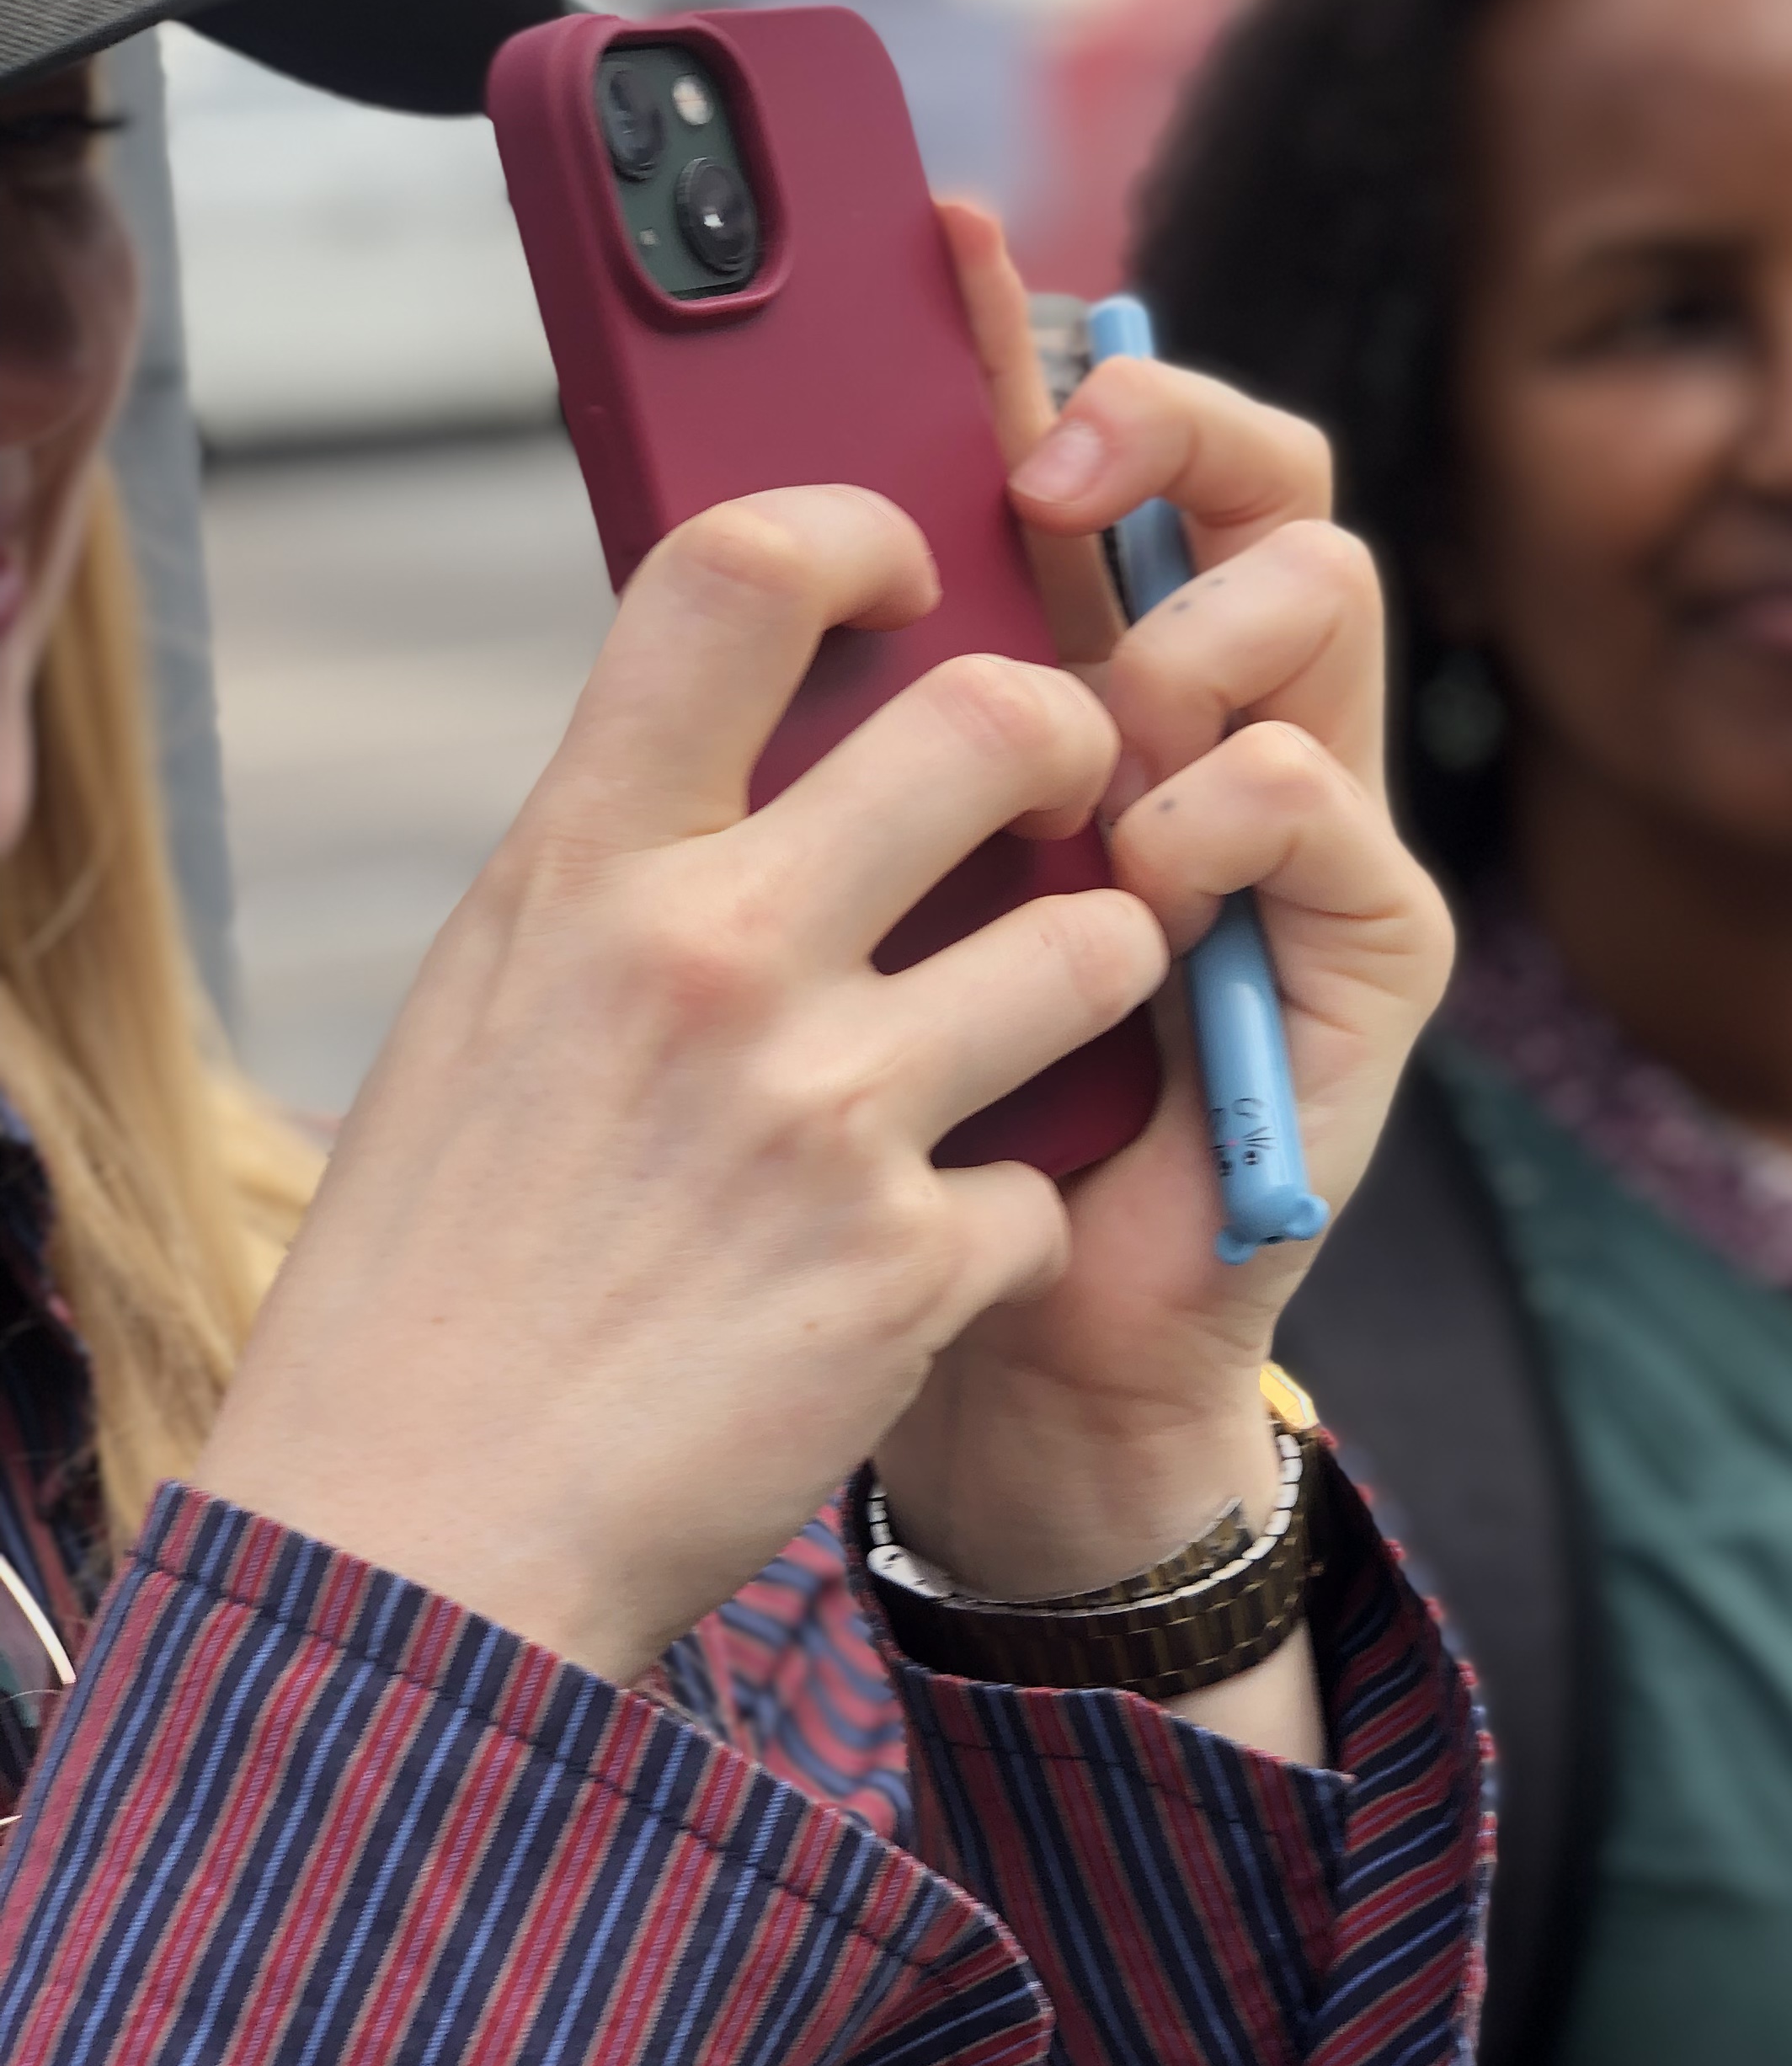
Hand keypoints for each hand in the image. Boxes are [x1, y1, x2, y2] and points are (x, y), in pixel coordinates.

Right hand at [199, 486, 1169, 1682]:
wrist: (416, 1534)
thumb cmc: (441, 1260)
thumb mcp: (491, 1001)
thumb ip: (628, 863)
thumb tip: (764, 735)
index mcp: (582, 871)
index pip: (735, 573)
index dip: (859, 530)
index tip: (914, 575)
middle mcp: (710, 958)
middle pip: (999, 724)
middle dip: (1073, 743)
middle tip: (1066, 794)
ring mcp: (826, 1112)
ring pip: (1102, 946)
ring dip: (1099, 981)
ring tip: (1030, 1033)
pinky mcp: (913, 1267)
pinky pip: (1052, 1189)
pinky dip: (1009, 1227)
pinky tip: (918, 1272)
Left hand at [878, 212, 1451, 1751]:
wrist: (992, 1352)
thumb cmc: (894, 1111)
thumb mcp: (832, 867)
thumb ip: (837, 708)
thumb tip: (735, 503)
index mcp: (1083, 678)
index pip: (1099, 457)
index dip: (1042, 333)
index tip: (947, 247)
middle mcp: (1211, 719)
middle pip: (1260, 465)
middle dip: (1161, 421)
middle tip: (1042, 474)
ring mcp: (1303, 824)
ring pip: (1317, 588)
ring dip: (1192, 621)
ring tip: (1099, 728)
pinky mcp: (1367, 944)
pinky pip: (1323, 789)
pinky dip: (1225, 801)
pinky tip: (1138, 875)